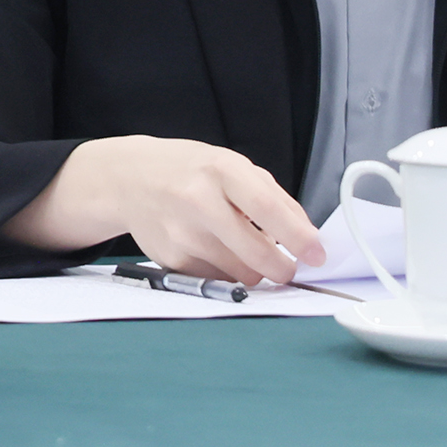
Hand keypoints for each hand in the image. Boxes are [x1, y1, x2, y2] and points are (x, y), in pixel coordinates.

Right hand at [2, 135, 324, 287]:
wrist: (128, 179)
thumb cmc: (191, 171)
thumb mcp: (232, 166)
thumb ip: (272, 198)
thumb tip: (308, 237)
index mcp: (220, 169)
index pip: (266, 206)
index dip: (298, 236)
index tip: (318, 255)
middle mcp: (198, 201)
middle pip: (257, 253)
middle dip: (283, 268)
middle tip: (289, 267)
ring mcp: (181, 234)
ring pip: (241, 275)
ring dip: (254, 271)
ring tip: (244, 249)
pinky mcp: (171, 259)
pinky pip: (218, 280)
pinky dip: (227, 272)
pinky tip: (215, 250)